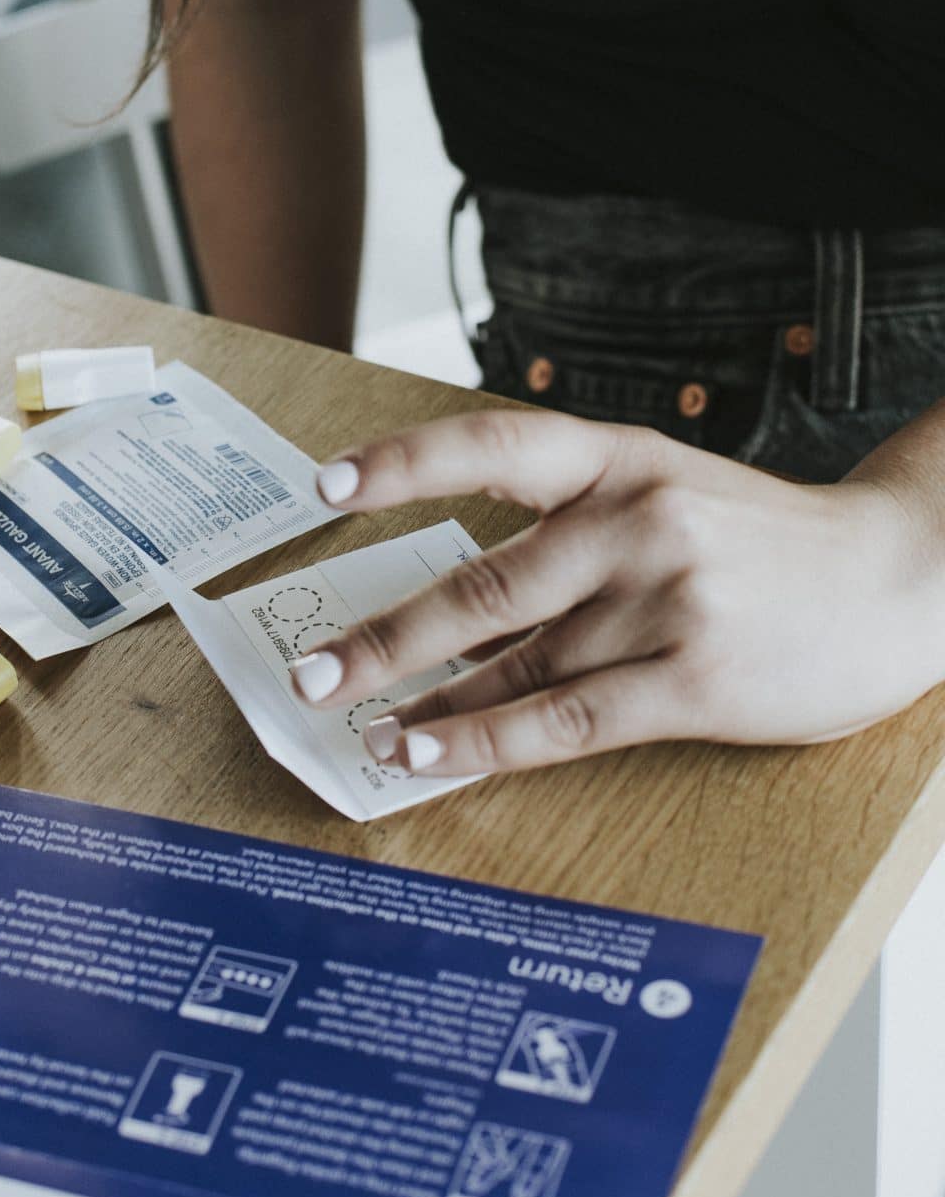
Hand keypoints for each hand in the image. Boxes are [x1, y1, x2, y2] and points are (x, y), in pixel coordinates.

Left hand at [289, 406, 944, 779]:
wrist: (899, 577)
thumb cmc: (760, 542)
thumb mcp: (664, 494)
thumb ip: (567, 528)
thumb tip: (447, 601)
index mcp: (620, 459)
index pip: (492, 445)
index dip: (402, 463)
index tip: (325, 486)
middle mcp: (637, 519)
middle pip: (484, 581)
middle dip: (385, 632)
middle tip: (311, 667)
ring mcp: (670, 600)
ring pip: (516, 658)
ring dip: (422, 696)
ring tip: (356, 722)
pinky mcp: (697, 682)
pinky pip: (566, 719)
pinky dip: (485, 739)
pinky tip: (429, 751)